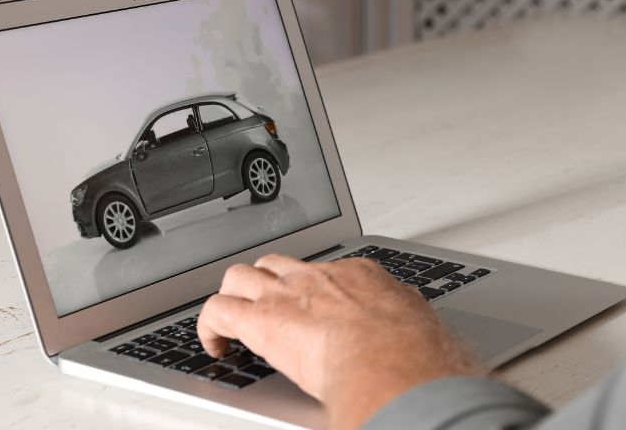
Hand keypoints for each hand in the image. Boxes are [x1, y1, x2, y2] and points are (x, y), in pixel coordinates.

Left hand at [198, 254, 483, 428]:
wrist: (392, 363)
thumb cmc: (410, 350)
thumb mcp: (417, 321)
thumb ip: (407, 317)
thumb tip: (416, 323)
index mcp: (357, 276)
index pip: (325, 272)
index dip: (311, 291)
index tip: (311, 309)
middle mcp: (318, 278)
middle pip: (276, 263)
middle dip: (265, 282)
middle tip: (264, 306)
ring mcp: (288, 295)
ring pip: (240, 275)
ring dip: (234, 296)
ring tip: (232, 323)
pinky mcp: (262, 322)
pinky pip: (218, 311)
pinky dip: (209, 326)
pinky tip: (214, 346)